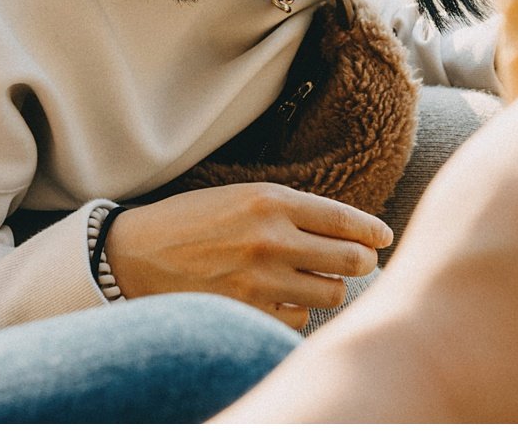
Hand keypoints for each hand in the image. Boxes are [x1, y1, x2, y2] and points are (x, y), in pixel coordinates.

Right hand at [108, 183, 390, 329]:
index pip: (345, 219)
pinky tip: (280, 299)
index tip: (383, 238)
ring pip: (331, 294)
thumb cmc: (192, 221)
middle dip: (360, 262)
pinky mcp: (247, 312)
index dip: (373, 232)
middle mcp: (271, 238)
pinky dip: (296, 312)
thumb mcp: (242, 196)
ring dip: (329, 288)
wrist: (134, 255)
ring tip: (314, 280)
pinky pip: (298, 319)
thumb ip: (293, 210)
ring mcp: (260, 279)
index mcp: (271, 199)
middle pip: (350, 260)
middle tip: (357, 262)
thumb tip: (350, 232)